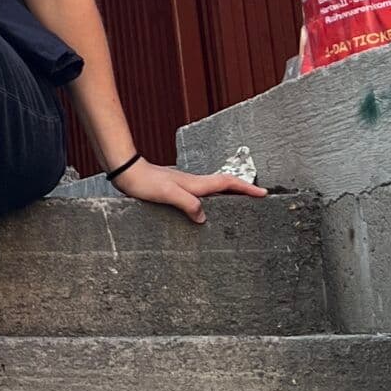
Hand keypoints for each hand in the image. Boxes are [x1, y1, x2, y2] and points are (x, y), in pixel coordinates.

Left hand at [109, 157, 266, 223]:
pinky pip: (200, 195)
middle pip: (224, 185)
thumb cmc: (145, 182)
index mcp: (195, 184)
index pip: (227, 183)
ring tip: (238, 205)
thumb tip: (204, 217)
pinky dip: (210, 200)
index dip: (246, 188)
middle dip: (242, 190)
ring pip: (212, 190)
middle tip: (257, 198)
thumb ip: (187, 203)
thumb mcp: (168, 194)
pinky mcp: (175, 190)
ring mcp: (184, 186)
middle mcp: (193, 183)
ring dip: (227, 195)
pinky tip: (205, 209)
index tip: (263, 193)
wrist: (127, 172)